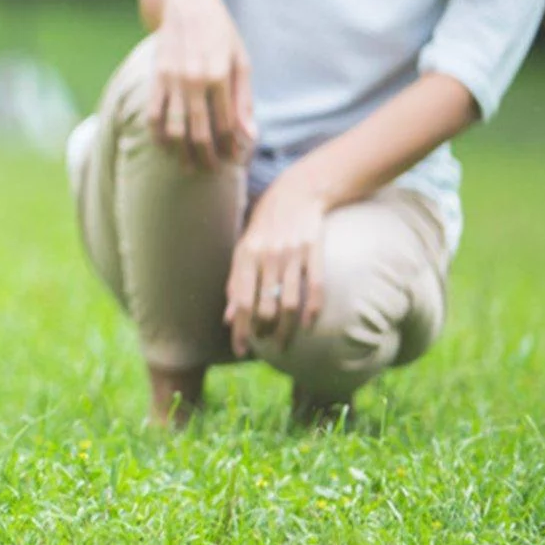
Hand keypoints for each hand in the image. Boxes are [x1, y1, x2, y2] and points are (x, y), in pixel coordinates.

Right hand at [147, 0, 255, 169]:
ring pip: (174, 128)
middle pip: (199, 132)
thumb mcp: (241, 62)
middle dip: (207, 157)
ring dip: (181, 152)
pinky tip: (164, 147)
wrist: (188, 4)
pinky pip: (153, 113)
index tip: (234, 162)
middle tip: (212, 172)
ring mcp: (171, 80)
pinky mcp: (156, 77)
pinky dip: (158, 134)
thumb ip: (244, 100)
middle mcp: (193, 81)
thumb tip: (249, 135)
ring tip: (189, 166)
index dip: (231, 148)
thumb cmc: (221, 34)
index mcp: (219, 77)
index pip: (226, 125)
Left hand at [224, 177, 327, 355]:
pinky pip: (316, 286)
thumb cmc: (265, 228)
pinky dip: (313, 309)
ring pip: (290, 302)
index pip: (241, 301)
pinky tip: (309, 325)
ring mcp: (292, 253)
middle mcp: (267, 255)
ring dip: (287, 328)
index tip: (241, 350)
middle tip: (266, 347)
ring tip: (284, 343)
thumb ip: (236, 283)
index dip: (241, 329)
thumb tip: (228, 319)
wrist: (296, 194)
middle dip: (264, 332)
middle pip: (265, 306)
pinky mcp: (314, 250)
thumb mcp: (244, 250)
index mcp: (245, 255)